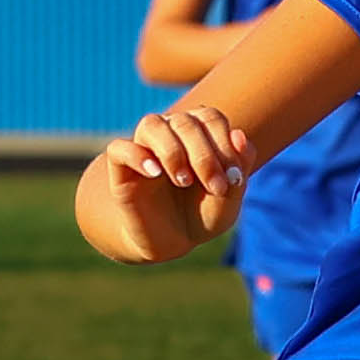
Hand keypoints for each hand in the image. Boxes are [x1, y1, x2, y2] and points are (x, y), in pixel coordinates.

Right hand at [84, 104, 248, 263]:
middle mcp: (170, 132)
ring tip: (184, 181)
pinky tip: (155, 174)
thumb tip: (240, 135)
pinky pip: (119, 148)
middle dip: (205, 156)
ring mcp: (144, 147)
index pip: (210, 118)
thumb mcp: (228, 199)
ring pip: (151, 125)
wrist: (172, 241)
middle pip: (185, 122)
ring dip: (173, 151)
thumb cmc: (202, 215)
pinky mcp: (121, 168)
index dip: (225, 144)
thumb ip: (238, 168)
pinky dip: (137, 156)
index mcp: (199, 131)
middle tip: (215, 187)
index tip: (234, 180)